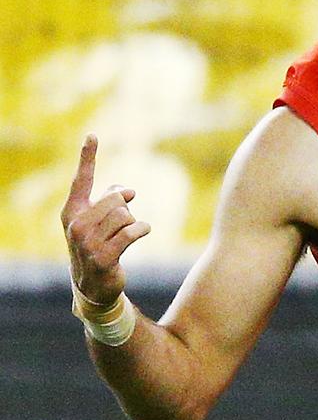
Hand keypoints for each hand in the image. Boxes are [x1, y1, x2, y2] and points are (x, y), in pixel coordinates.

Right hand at [60, 135, 150, 304]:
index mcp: (72, 211)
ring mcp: (87, 242)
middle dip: (127, 207)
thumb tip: (128, 190)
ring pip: (126, 215)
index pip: (82, 180)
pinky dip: (143, 230)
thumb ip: (111, 199)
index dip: (88, 157)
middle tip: (123, 222)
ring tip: (125, 236)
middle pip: (116, 198)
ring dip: (134, 223)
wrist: (93, 284)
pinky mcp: (104, 256)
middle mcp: (76, 225)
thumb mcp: (101, 221)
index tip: (93, 135)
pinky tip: (141, 234)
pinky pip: (134, 231)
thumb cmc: (100, 245)